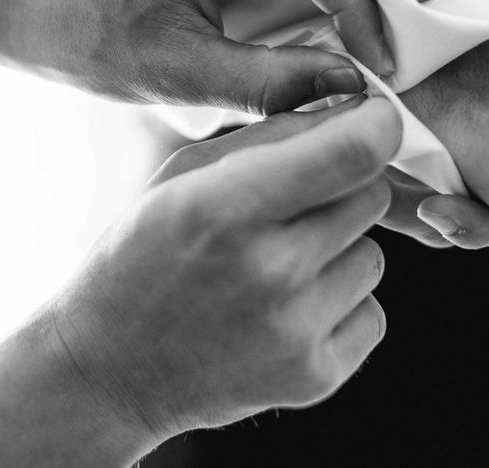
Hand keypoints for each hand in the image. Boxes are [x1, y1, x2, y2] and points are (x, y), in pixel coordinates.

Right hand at [51, 97, 399, 457]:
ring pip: (375, 255)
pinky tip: (286, 311)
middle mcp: (270, 271)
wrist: (109, 369)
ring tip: (276, 267)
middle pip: (373, 196)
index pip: (355, 152)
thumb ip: (272, 136)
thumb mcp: (184, 175)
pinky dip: (340, 305)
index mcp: (227, 207)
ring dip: (339, 252)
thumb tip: (354, 111)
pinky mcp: (315, 377)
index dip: (379, 125)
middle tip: (291, 207)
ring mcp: (295, 332)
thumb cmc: (142, 255)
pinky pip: (372, 312)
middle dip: (344, 188)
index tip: (375, 120)